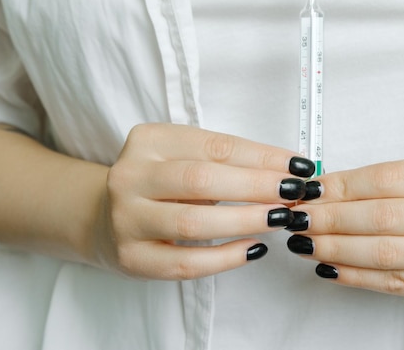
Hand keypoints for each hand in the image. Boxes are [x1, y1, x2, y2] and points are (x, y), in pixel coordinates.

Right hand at [93, 123, 314, 279]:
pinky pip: (185, 263)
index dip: (263, 156)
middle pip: (202, 180)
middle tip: (296, 192)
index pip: (215, 146)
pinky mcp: (132, 258)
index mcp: (149, 140)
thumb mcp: (185, 157)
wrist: (103, 217)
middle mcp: (130, 176)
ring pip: (193, 222)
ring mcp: (126, 219)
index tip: (299, 165)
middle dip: (257, 186)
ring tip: (281, 218)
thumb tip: (289, 171)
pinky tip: (255, 248)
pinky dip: (226, 257)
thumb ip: (229, 162)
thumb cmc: (160, 183)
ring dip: (246, 220)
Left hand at [286, 156, 403, 306]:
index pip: (385, 179)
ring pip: (382, 253)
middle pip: (381, 217)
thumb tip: (320, 192)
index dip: (341, 186)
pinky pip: (391, 283)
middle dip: (330, 218)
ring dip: (334, 248)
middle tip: (298, 218)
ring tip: (306, 242)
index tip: (310, 191)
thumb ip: (380, 184)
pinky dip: (352, 274)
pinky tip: (329, 266)